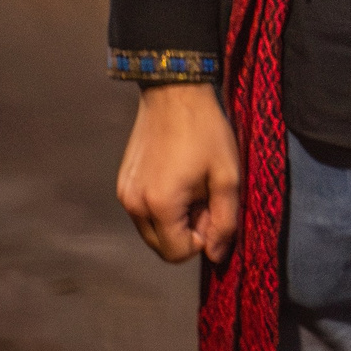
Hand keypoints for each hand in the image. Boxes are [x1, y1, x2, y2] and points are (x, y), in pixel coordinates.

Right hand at [116, 82, 242, 264]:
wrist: (175, 94)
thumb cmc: (206, 132)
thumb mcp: (227, 177)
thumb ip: (224, 221)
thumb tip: (216, 256)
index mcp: (160, 206)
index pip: (178, 254)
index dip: (202, 239)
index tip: (213, 210)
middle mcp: (134, 205)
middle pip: (161, 246)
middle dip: (187, 232)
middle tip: (204, 198)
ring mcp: (124, 193)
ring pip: (151, 230)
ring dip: (174, 220)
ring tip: (192, 186)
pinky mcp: (122, 182)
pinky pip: (142, 211)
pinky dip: (161, 207)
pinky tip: (177, 178)